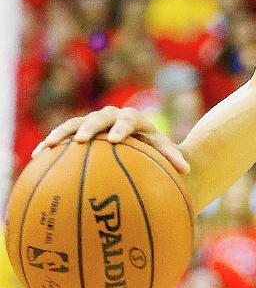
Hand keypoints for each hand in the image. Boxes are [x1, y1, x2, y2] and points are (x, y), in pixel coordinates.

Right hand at [32, 106, 189, 174]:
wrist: (137, 137)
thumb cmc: (151, 146)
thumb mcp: (163, 150)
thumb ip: (173, 157)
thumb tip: (188, 170)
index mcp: (133, 119)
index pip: (128, 119)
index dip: (122, 128)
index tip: (117, 140)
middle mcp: (111, 116)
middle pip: (99, 118)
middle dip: (90, 127)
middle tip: (83, 140)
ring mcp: (92, 122)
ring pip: (74, 123)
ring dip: (62, 133)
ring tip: (48, 146)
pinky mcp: (78, 130)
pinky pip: (62, 135)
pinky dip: (50, 143)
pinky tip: (35, 156)